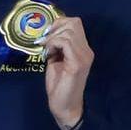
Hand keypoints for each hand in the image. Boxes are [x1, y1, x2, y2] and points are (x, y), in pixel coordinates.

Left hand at [42, 15, 92, 129]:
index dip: (58, 23)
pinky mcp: (77, 64)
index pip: (75, 23)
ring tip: (46, 50)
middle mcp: (86, 50)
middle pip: (73, 23)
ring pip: (69, 31)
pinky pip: (65, 43)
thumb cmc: (59, 85)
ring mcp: (84, 56)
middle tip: (44, 42)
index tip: (46, 35)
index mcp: (82, 49)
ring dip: (52, 37)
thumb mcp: (55, 60)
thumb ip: (55, 47)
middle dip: (54, 28)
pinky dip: (53, 44)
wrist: (65, 106)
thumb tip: (46, 34)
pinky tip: (48, 54)